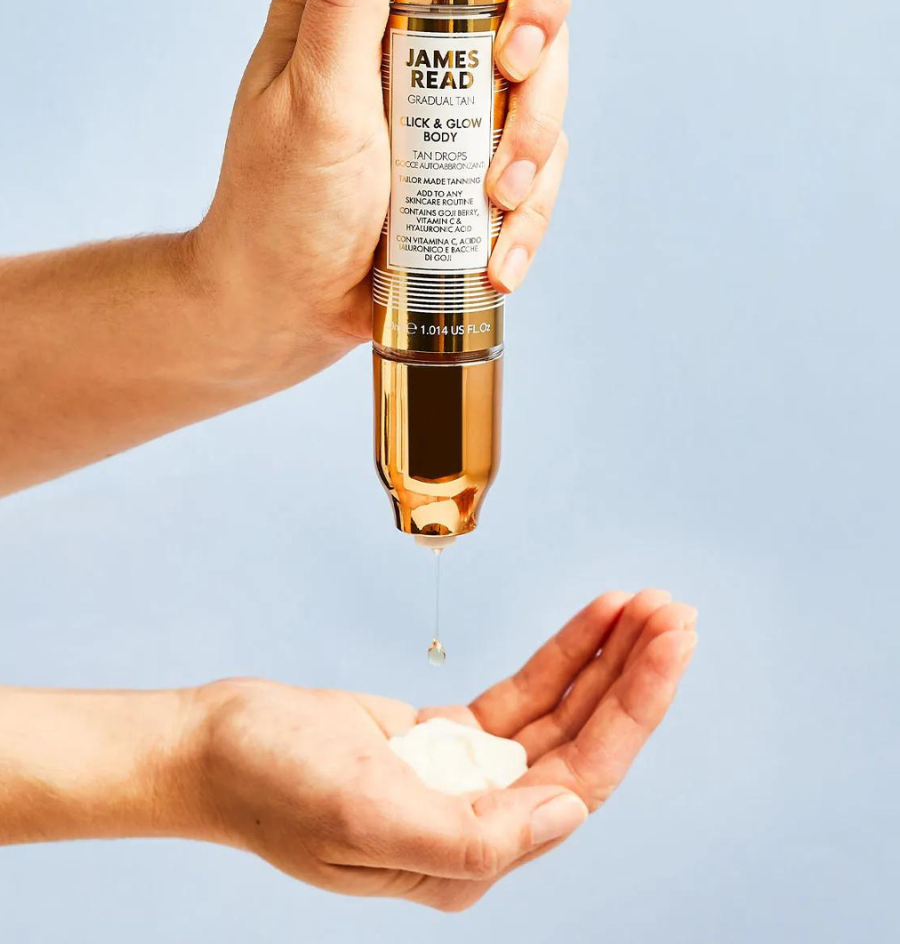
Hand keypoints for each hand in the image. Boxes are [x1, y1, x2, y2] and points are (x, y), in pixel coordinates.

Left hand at [190, 0, 569, 385]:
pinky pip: (535, 155)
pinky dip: (532, 206)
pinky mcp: (472, 154)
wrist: (287, 310)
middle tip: (513, 68)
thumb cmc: (280, 208)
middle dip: (532, 6)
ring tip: (497, 199)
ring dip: (538, 131)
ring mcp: (444, 93)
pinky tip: (500, 255)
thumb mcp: (311, 101)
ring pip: (536, 65)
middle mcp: (399, 27)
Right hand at [194, 590, 696, 910]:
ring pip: (559, 714)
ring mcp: (465, 777)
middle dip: (633, 675)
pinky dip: (560, 655)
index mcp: (466, 857)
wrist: (207, 746)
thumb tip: (567, 812)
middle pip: (582, 743)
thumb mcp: (360, 817)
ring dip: (604, 659)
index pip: (577, 780)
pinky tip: (591, 621)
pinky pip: (521, 694)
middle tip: (672, 612)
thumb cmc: (267, 784)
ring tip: (645, 605)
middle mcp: (478, 823)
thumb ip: (470, 835)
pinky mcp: (447, 739)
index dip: (631, 709)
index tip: (665, 643)